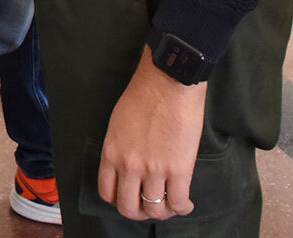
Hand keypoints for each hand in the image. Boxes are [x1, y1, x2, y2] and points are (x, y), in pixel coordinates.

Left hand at [97, 50, 207, 221]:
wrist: (168, 81)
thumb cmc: (145, 94)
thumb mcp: (119, 123)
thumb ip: (121, 148)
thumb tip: (130, 166)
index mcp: (111, 153)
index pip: (107, 193)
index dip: (119, 200)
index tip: (129, 197)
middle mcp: (128, 166)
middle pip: (128, 208)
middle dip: (139, 213)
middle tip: (149, 207)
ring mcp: (153, 170)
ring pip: (154, 210)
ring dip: (163, 212)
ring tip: (170, 205)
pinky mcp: (178, 169)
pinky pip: (178, 203)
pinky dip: (182, 208)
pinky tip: (186, 203)